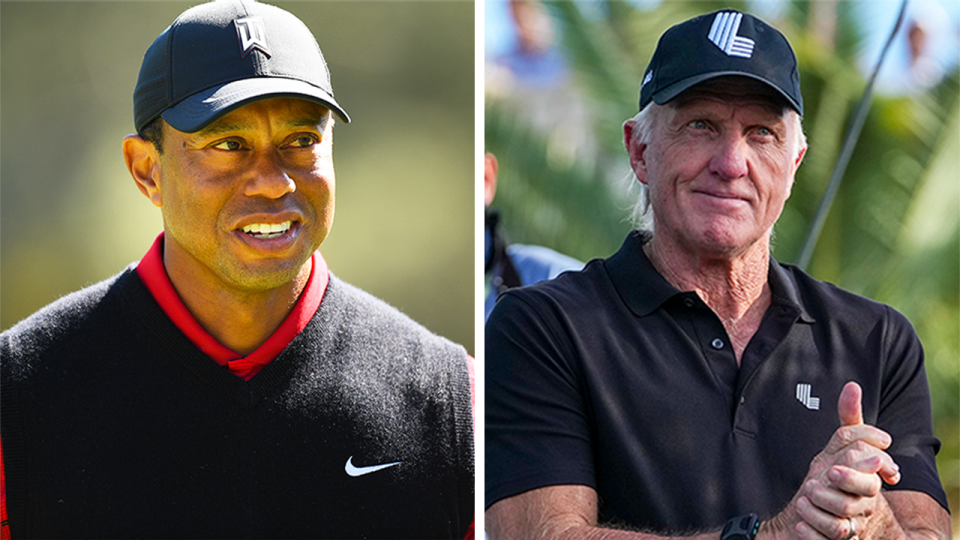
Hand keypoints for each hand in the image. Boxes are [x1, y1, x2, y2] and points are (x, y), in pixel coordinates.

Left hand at [764, 382, 899, 539]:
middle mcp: (865, 505)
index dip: (858, 467)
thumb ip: (850, 421)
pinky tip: (800, 521)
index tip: (833, 465)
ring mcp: (852, 526)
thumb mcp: (839, 448)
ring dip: (819, 508)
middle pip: (863, 497)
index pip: (872, 473)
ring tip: (804, 497)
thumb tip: (852, 385)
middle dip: (842, 484)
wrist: (819, 515)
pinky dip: (811, 531)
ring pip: (843, 524)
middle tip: (819, 477)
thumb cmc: (836, 477)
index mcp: (869, 481)